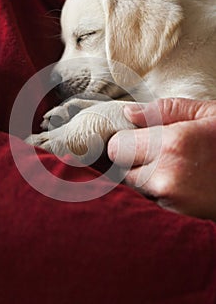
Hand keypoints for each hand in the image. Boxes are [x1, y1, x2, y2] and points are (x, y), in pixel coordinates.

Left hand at [108, 98, 215, 220]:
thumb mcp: (206, 114)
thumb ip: (164, 110)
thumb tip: (128, 114)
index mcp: (172, 144)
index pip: (117, 147)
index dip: (124, 139)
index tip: (135, 136)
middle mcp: (165, 176)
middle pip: (121, 168)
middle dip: (130, 157)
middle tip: (152, 148)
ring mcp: (171, 199)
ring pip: (132, 184)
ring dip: (142, 173)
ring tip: (169, 163)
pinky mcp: (176, 213)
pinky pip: (149, 196)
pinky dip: (154, 187)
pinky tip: (177, 177)